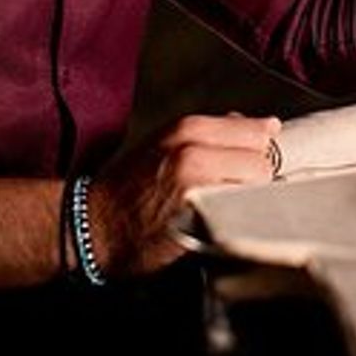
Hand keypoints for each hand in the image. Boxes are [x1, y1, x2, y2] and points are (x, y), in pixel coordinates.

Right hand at [89, 113, 279, 275]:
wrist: (92, 228)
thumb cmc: (128, 189)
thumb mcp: (165, 144)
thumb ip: (211, 134)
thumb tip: (259, 127)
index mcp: (189, 128)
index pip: (258, 131)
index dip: (260, 152)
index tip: (254, 165)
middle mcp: (195, 152)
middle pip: (263, 162)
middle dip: (255, 180)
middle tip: (234, 192)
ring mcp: (196, 187)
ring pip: (256, 190)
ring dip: (249, 201)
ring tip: (225, 210)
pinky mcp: (196, 221)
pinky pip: (240, 216)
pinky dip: (240, 221)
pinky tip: (221, 225)